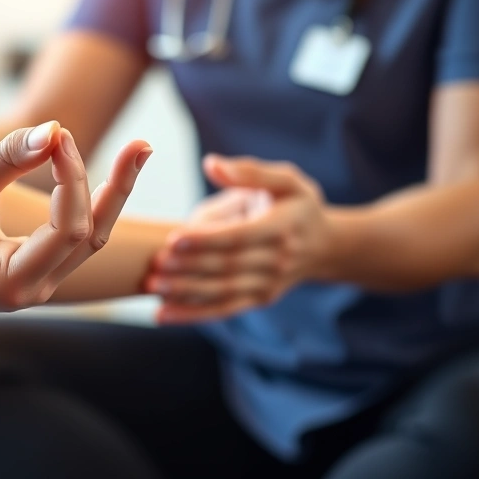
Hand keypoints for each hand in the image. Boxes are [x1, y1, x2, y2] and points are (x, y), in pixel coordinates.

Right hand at [0, 122, 152, 315]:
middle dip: (118, 187)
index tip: (59, 136)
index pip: (67, 229)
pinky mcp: (42, 270)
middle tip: (141, 145)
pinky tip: (110, 175)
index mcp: (10, 279)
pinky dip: (92, 203)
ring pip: (91, 238)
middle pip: (92, 236)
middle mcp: (34, 289)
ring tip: (138, 152)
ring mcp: (41, 283)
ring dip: (114, 193)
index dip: (72, 179)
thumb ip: (5, 160)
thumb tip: (54, 130)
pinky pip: (77, 238)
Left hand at [148, 155, 333, 323]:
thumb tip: (211, 163)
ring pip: (223, 291)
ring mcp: (270, 283)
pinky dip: (192, 314)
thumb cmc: (295, 204)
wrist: (324, 245)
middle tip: (155, 262)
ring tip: (153, 286)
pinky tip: (162, 313)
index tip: (174, 237)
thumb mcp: (286, 180)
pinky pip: (224, 309)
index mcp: (284, 225)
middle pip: (228, 265)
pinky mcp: (259, 299)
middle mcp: (279, 259)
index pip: (241, 235)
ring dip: (186, 291)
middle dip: (189, 266)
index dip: (207, 238)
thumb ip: (249, 171)